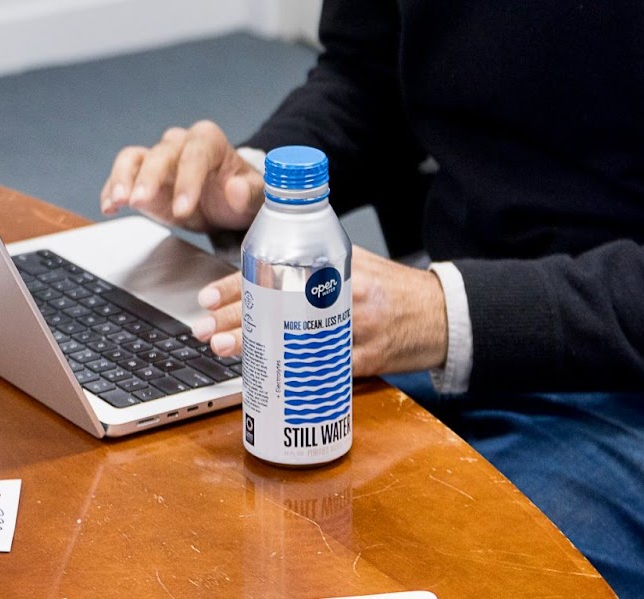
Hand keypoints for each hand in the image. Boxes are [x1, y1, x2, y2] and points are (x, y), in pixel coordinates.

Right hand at [101, 120, 262, 233]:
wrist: (226, 201)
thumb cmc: (240, 192)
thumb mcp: (255, 196)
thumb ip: (251, 193)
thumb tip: (236, 188)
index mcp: (210, 141)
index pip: (196, 153)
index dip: (188, 179)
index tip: (183, 207)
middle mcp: (181, 144)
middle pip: (161, 154)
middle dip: (150, 178)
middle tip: (141, 201)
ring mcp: (158, 159)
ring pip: (135, 158)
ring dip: (124, 178)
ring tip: (118, 200)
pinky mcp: (141, 176)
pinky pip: (123, 175)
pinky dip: (113, 189)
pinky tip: (109, 206)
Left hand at [192, 244, 449, 376]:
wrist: (440, 314)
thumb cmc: (393, 288)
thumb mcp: (354, 262)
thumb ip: (314, 265)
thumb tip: (259, 274)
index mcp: (336, 263)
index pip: (277, 269)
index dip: (237, 284)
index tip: (207, 297)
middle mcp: (343, 291)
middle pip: (278, 304)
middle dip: (234, 319)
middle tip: (203, 330)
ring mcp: (355, 327)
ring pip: (292, 338)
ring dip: (254, 346)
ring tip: (221, 349)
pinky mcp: (365, 359)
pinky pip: (321, 370)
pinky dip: (292, 377)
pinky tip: (269, 381)